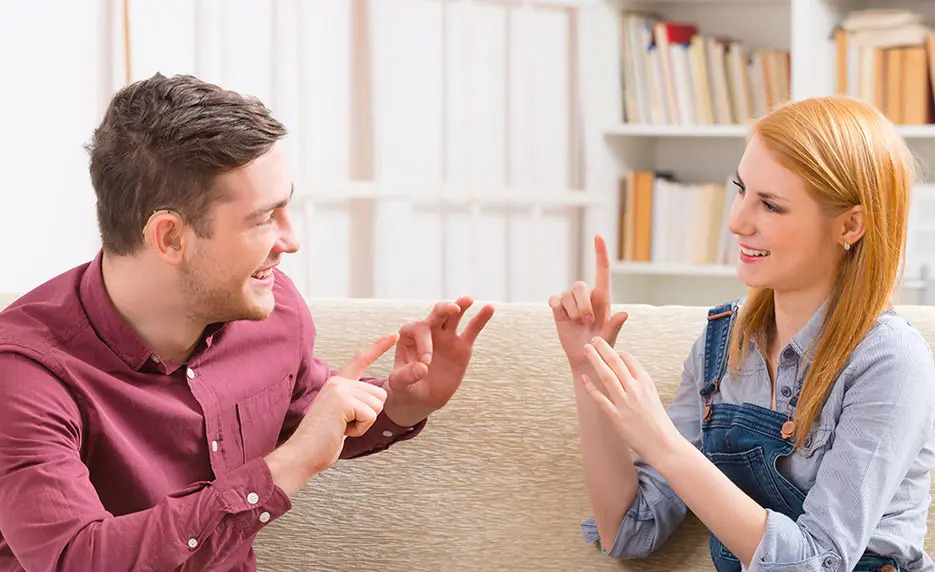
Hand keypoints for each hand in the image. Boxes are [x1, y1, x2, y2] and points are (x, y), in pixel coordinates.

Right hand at [266, 333, 397, 494]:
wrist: (302, 454)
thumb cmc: (322, 441)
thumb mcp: (341, 415)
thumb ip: (355, 402)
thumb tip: (377, 398)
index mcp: (337, 383)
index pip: (361, 360)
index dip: (379, 347)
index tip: (394, 334)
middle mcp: (338, 381)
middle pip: (380, 394)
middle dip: (368, 416)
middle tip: (343, 425)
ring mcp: (340, 389)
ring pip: (377, 405)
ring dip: (364, 423)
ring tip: (340, 427)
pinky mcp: (343, 401)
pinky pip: (371, 416)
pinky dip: (360, 429)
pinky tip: (340, 431)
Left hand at [383, 296, 494, 426]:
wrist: (422, 398)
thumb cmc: (406, 388)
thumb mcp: (399, 385)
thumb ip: (406, 376)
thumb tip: (423, 368)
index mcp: (409, 335)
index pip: (419, 330)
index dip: (424, 343)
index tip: (427, 363)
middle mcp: (428, 330)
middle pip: (437, 313)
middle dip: (444, 309)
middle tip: (453, 309)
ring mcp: (446, 336)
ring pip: (454, 316)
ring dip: (461, 306)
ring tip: (468, 300)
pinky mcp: (462, 345)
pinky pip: (472, 329)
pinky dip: (481, 319)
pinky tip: (489, 308)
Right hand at [549, 234, 627, 370]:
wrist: (585, 356)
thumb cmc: (601, 345)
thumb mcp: (610, 337)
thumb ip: (615, 325)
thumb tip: (624, 314)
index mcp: (602, 298)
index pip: (602, 271)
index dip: (600, 253)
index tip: (598, 236)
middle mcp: (586, 297)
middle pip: (579, 286)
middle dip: (582, 304)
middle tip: (587, 321)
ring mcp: (571, 302)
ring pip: (566, 294)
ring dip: (572, 310)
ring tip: (577, 324)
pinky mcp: (558, 309)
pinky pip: (554, 300)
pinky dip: (558, 309)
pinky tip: (563, 318)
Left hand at [579, 337, 682, 464]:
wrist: (663, 444)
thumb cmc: (657, 421)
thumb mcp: (652, 395)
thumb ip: (639, 383)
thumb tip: (625, 370)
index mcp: (646, 383)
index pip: (630, 360)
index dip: (618, 353)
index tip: (609, 349)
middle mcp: (635, 390)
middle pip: (616, 363)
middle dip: (604, 349)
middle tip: (595, 339)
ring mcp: (625, 403)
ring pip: (607, 376)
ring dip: (595, 360)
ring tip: (586, 349)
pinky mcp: (616, 417)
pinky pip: (600, 399)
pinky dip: (591, 387)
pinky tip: (583, 378)